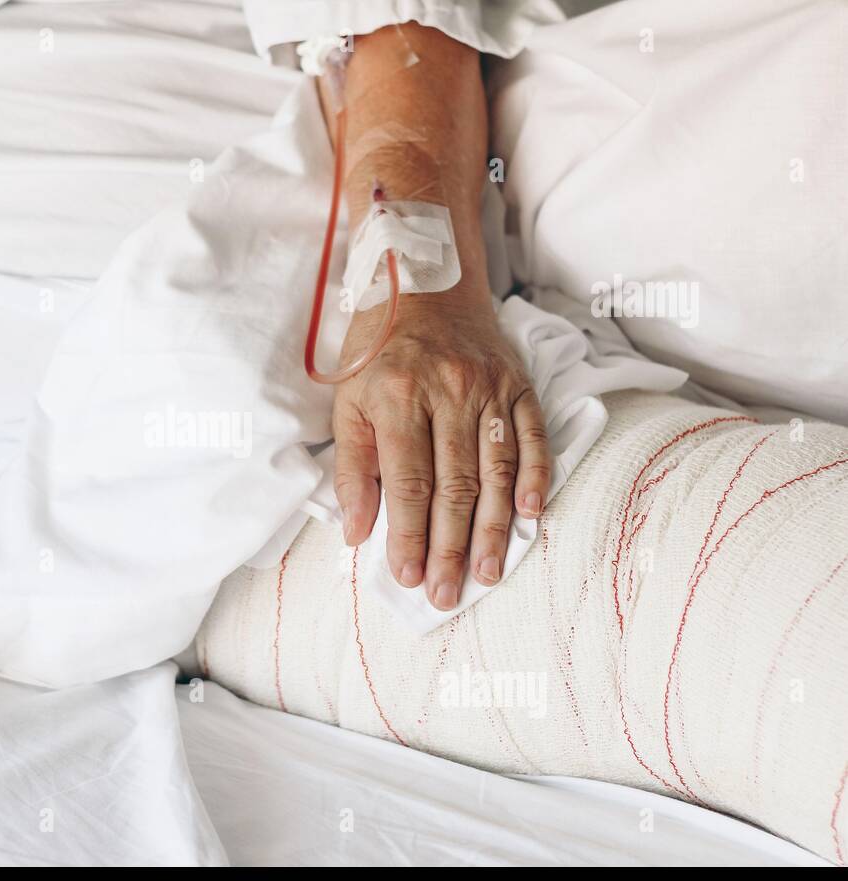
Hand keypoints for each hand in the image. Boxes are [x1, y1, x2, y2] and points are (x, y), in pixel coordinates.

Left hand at [332, 293, 549, 608]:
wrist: (425, 284)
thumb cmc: (377, 352)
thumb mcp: (347, 401)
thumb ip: (353, 468)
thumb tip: (357, 532)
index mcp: (398, 397)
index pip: (407, 481)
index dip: (407, 534)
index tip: (406, 576)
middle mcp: (449, 393)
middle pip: (454, 485)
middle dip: (450, 547)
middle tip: (446, 593)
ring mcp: (491, 389)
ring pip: (496, 471)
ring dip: (493, 529)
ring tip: (487, 573)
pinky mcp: (519, 386)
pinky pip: (533, 440)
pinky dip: (535, 480)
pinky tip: (531, 517)